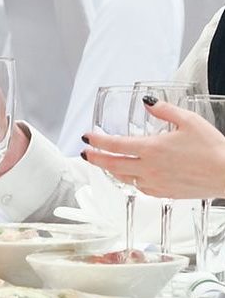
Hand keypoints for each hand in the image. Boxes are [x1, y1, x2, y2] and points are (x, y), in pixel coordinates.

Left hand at [82, 101, 224, 198]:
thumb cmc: (212, 149)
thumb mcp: (189, 120)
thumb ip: (164, 110)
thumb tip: (148, 103)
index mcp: (151, 149)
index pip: (115, 145)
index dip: (98, 141)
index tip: (87, 137)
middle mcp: (149, 168)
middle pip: (112, 165)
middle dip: (95, 158)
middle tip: (85, 153)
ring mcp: (155, 183)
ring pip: (124, 178)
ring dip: (112, 170)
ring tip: (106, 164)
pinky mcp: (164, 194)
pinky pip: (140, 188)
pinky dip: (132, 180)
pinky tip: (133, 176)